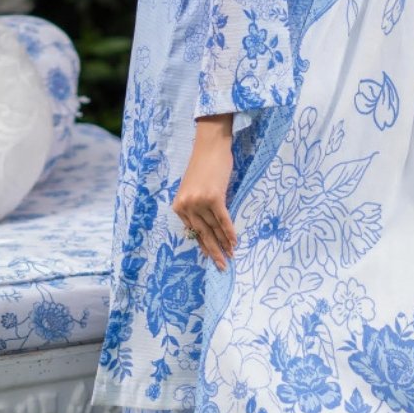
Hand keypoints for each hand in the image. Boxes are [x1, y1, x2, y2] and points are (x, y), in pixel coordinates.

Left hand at [173, 114, 237, 270]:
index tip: (212, 258)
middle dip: (213, 252)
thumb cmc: (204, 166)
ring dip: (224, 244)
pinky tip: (234, 243)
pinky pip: (223, 220)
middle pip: (202, 234)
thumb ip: (197, 208)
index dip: (204, 246)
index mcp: (179, 206)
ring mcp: (199, 202)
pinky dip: (230, 232)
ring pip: (213, 229)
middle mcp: (186, 205)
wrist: (210, 146)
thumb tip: (209, 228)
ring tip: (231, 256)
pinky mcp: (213, 197)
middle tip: (222, 266)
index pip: (193, 231)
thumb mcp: (194, 190)